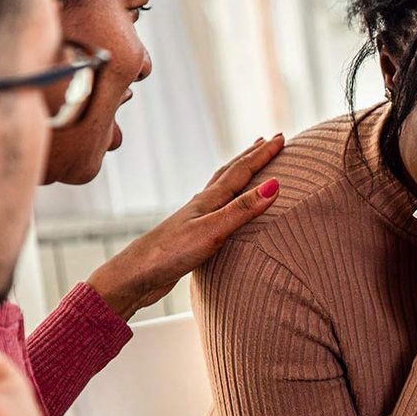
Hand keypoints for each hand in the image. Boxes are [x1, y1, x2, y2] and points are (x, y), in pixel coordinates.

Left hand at [86, 134, 285, 319]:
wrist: (136, 277)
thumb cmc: (171, 254)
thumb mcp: (212, 231)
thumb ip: (242, 209)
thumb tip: (274, 185)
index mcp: (208, 200)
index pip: (241, 171)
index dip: (262, 154)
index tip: (280, 138)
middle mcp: (201, 204)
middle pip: (229, 173)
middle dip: (251, 156)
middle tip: (268, 141)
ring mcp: (195, 219)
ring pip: (221, 188)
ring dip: (238, 173)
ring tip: (248, 164)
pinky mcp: (191, 236)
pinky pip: (217, 208)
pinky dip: (228, 199)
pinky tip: (225, 206)